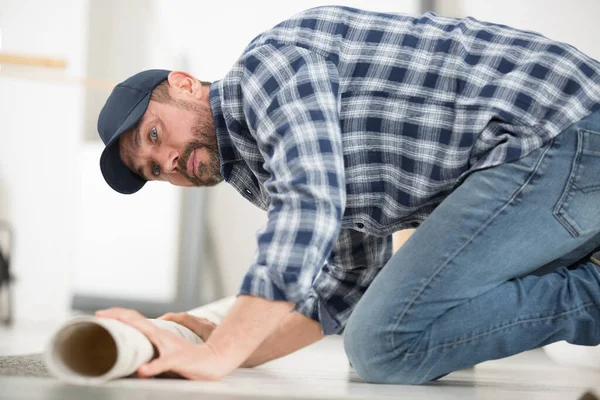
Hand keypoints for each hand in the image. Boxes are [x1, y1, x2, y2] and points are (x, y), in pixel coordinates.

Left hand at [95, 308, 229, 379]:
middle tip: (100, 315)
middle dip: (118, 316)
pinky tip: (142, 370)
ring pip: (149, 336)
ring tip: (116, 330)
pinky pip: (163, 363)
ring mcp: (169, 347)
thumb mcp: (167, 349)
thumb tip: (139, 347)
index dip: (118, 314)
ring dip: (133, 331)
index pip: (135, 319)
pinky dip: (152, 366)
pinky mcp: (177, 360)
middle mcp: (162, 336)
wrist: (213, 359)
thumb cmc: (189, 356)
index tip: (100, 313)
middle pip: (137, 320)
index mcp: (158, 333)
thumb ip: (154, 345)